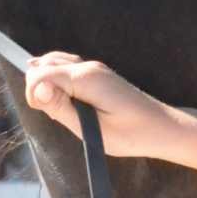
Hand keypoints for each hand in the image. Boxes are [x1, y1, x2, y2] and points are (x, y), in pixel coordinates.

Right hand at [24, 52, 179, 159]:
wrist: (163, 128)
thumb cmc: (131, 134)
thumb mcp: (93, 131)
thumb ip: (61, 108)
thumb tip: (36, 87)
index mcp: (86, 78)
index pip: (41, 74)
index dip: (34, 94)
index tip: (47, 115)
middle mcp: (88, 66)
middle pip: (44, 65)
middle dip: (39, 88)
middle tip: (56, 114)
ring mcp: (94, 67)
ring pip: (54, 63)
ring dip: (47, 83)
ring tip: (59, 108)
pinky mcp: (97, 73)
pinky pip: (67, 67)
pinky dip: (57, 79)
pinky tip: (63, 98)